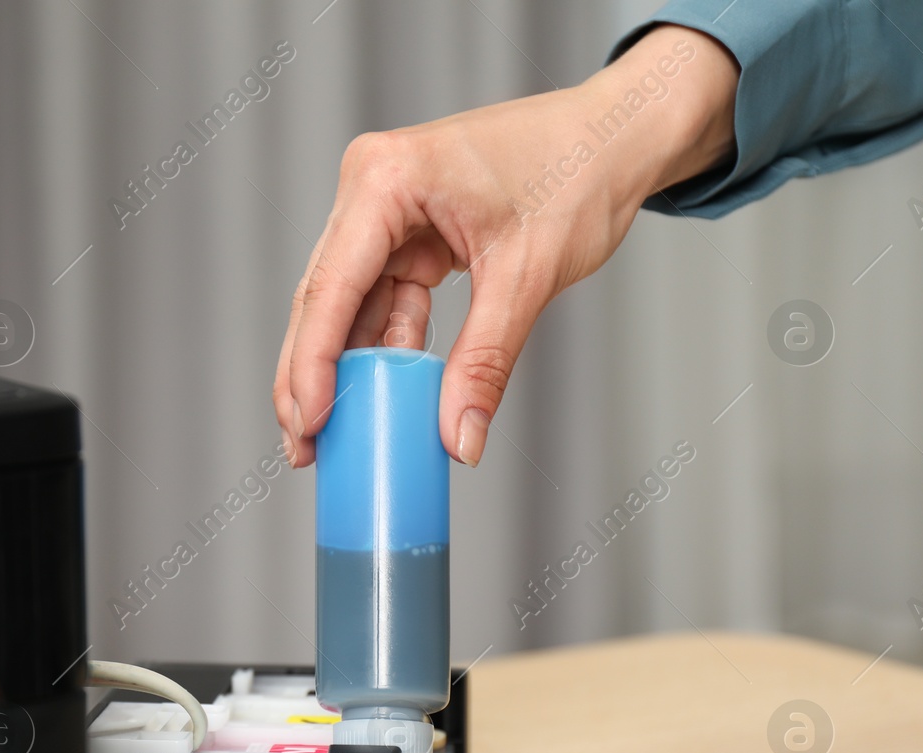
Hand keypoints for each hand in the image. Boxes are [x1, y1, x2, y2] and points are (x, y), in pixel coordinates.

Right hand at [272, 25, 736, 466]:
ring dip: (345, 368)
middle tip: (304, 446)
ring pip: (346, 305)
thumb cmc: (580, 170)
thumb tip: (458, 438)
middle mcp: (372, 186)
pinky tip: (381, 395)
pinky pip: (381, 299)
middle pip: (323, 298)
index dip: (312, 363)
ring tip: (336, 433)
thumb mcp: (527, 277)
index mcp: (387, 178)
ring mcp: (385, 208)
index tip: (309, 424)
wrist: (617, 135)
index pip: (331, 285)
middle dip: (313, 376)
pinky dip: (384, 347)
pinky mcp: (405, 230)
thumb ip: (484, 361)